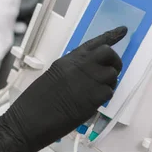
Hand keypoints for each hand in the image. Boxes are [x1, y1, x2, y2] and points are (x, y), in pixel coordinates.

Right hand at [0, 26, 126, 151]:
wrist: (28, 121)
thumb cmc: (33, 104)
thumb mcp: (50, 79)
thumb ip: (69, 73)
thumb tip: (85, 76)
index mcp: (66, 61)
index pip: (92, 43)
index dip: (110, 36)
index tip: (123, 30)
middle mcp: (79, 66)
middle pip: (108, 53)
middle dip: (114, 61)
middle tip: (110, 72)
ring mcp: (88, 80)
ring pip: (112, 74)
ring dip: (109, 83)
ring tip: (96, 93)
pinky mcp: (94, 97)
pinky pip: (109, 93)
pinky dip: (104, 98)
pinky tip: (91, 104)